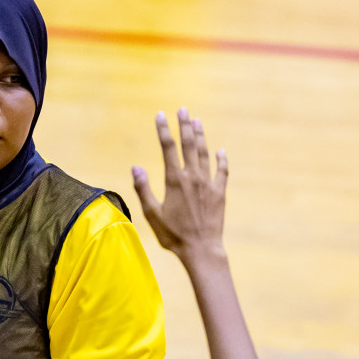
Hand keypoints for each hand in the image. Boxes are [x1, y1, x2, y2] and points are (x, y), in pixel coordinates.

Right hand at [131, 107, 228, 263]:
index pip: (168, 148)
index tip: (160, 115)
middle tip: (182, 110)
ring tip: (197, 121)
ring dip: (200, 136)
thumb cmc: (173, 235)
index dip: (163, 130)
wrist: (201, 249)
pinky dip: (221, 159)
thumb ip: (143, 189)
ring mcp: (208, 183)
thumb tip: (135, 167)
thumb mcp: (152, 214)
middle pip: (188, 145)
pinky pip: (222, 171)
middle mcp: (193, 177)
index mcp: (174, 181)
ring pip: (204, 153)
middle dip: (184, 126)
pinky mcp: (220, 193)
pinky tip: (220, 151)